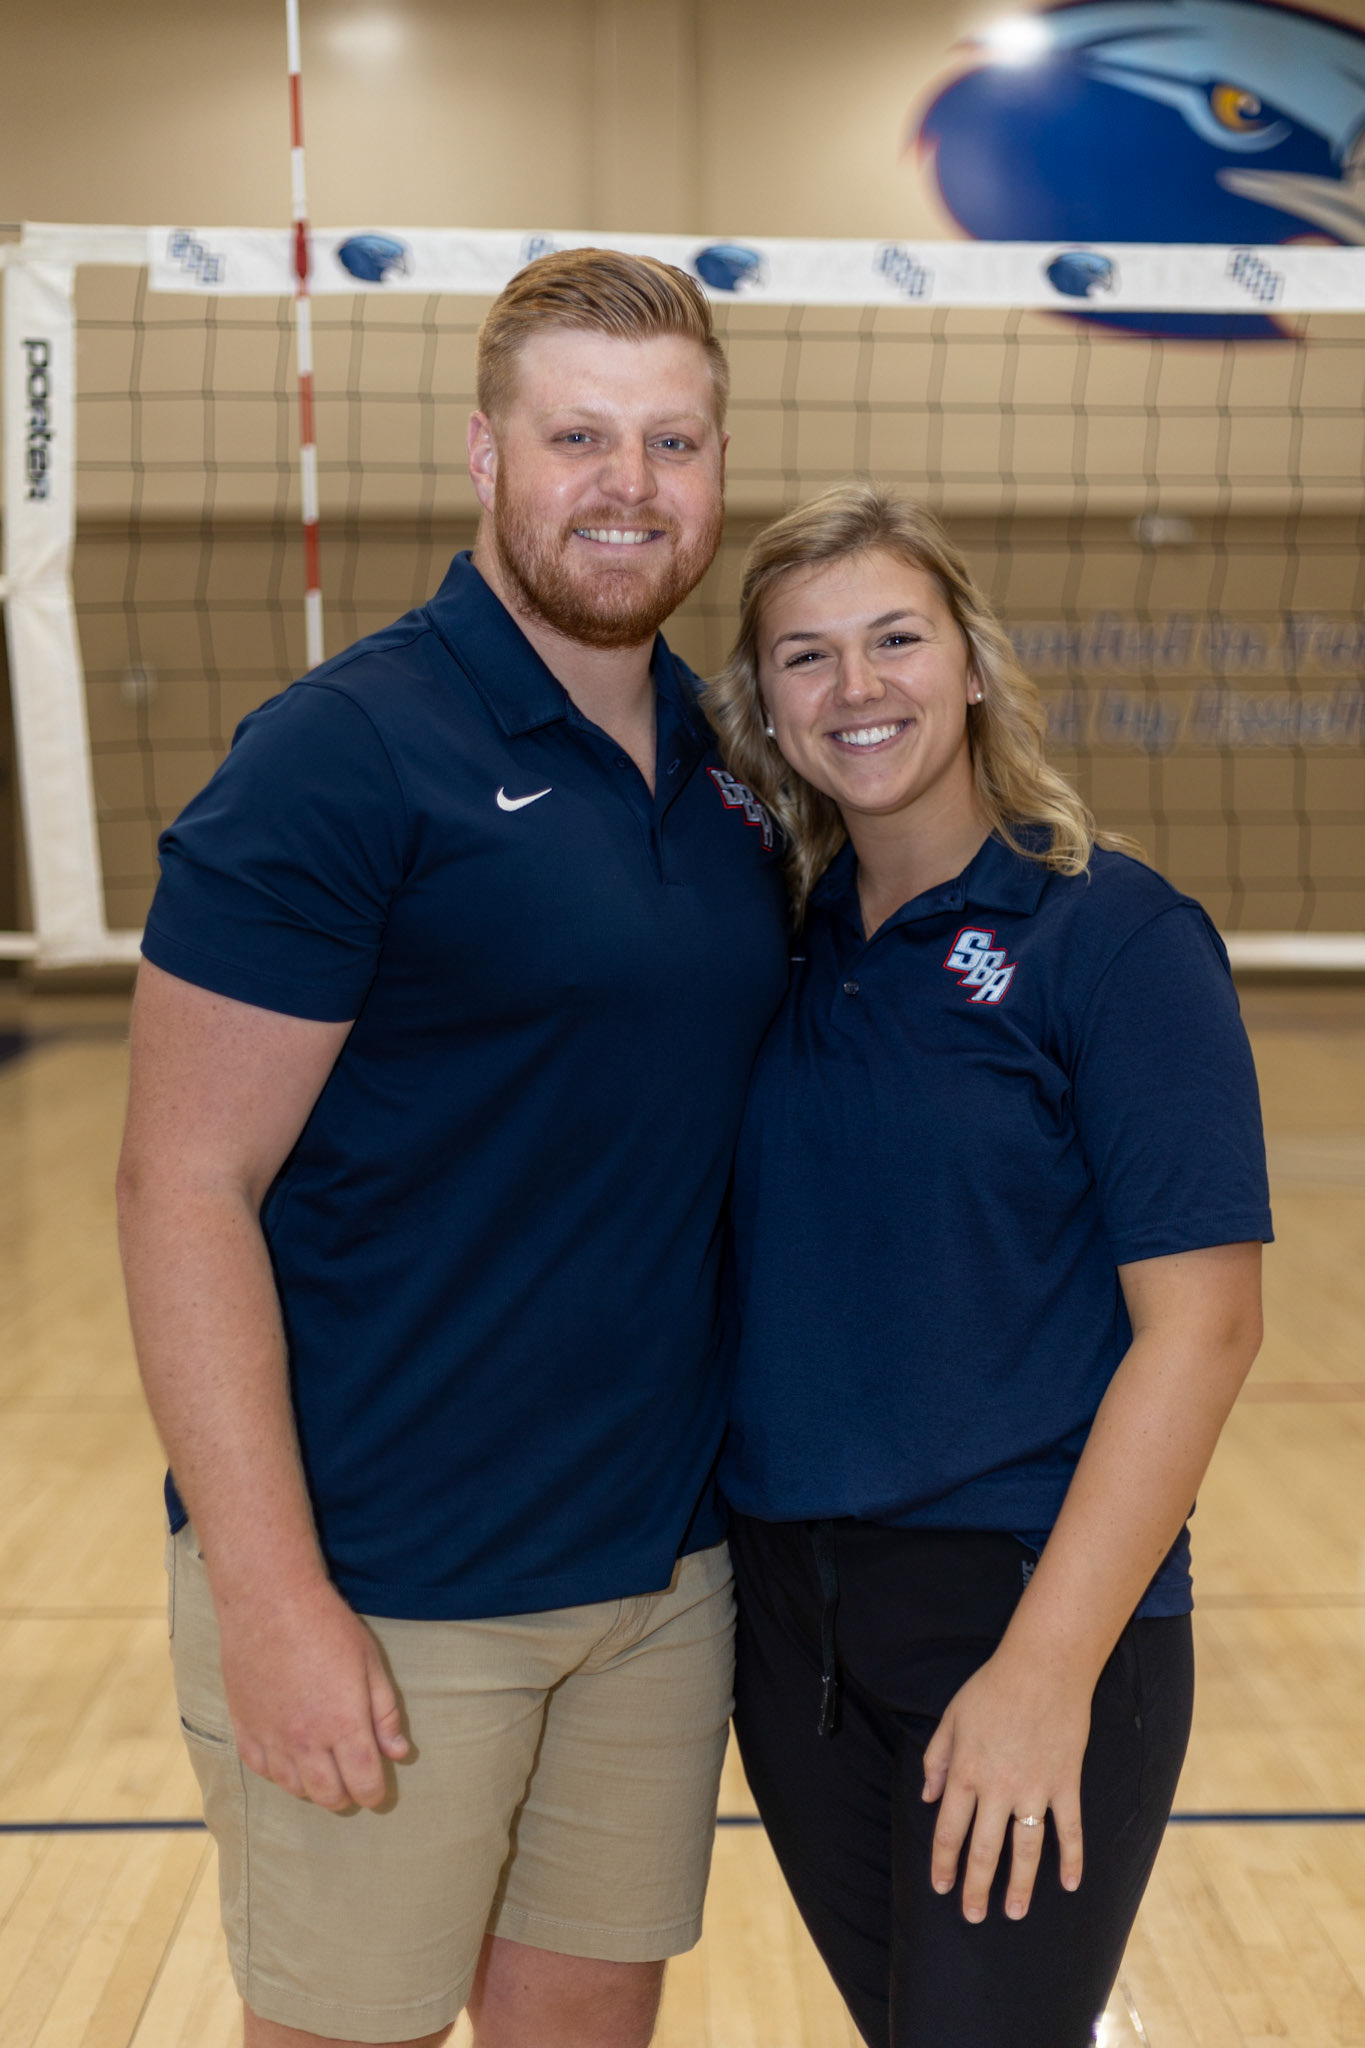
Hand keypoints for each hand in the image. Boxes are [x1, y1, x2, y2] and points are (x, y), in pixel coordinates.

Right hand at [214, 1574, 408, 1810]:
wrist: (271, 1602)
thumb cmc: (328, 1627)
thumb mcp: (371, 1663)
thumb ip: (385, 1713)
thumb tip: (399, 1752)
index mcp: (344, 1725)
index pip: (364, 1783)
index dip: (375, 1794)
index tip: (378, 1791)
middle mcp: (306, 1740)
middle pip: (328, 1795)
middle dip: (346, 1797)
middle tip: (353, 1784)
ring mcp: (271, 1736)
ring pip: (293, 1787)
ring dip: (313, 1788)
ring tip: (324, 1771)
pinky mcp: (245, 1725)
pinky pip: (260, 1769)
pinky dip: (278, 1773)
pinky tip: (289, 1759)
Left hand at [920, 1646, 1090, 1921]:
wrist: (1043, 1666)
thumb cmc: (992, 1687)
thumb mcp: (951, 1718)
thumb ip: (936, 1760)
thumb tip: (927, 1799)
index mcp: (966, 1773)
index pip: (949, 1831)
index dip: (943, 1863)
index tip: (940, 1887)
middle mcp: (998, 1788)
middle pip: (984, 1850)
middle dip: (976, 1887)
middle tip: (973, 1916)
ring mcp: (1035, 1789)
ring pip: (1025, 1850)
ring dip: (1020, 1885)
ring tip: (1014, 1912)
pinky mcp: (1065, 1783)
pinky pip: (1070, 1829)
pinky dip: (1072, 1859)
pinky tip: (1070, 1884)